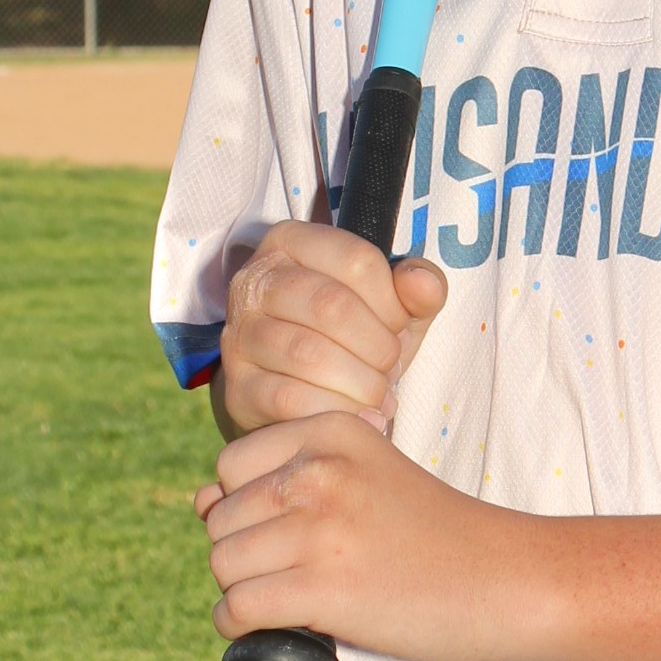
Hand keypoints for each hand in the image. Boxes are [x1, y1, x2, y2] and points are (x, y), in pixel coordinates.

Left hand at [198, 411, 533, 660]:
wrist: (506, 578)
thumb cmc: (434, 535)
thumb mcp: (365, 479)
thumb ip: (285, 481)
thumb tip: (197, 502)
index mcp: (332, 431)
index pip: (230, 467)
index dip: (248, 508)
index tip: (292, 533)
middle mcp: (319, 471)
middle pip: (220, 519)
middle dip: (244, 554)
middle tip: (296, 573)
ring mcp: (320, 529)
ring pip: (223, 565)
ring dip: (243, 592)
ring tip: (290, 600)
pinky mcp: (323, 588)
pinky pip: (237, 608)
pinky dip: (240, 627)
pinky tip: (275, 628)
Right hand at [214, 224, 446, 435]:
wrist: (304, 400)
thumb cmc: (354, 341)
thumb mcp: (394, 309)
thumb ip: (419, 289)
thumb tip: (423, 283)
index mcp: (292, 243)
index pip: (356, 260)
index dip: (392, 302)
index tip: (399, 328)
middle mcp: (255, 281)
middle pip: (331, 305)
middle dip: (378, 346)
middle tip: (392, 368)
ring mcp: (239, 334)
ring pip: (308, 353)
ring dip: (360, 382)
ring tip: (378, 395)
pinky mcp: (237, 387)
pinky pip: (290, 398)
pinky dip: (337, 412)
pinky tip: (361, 418)